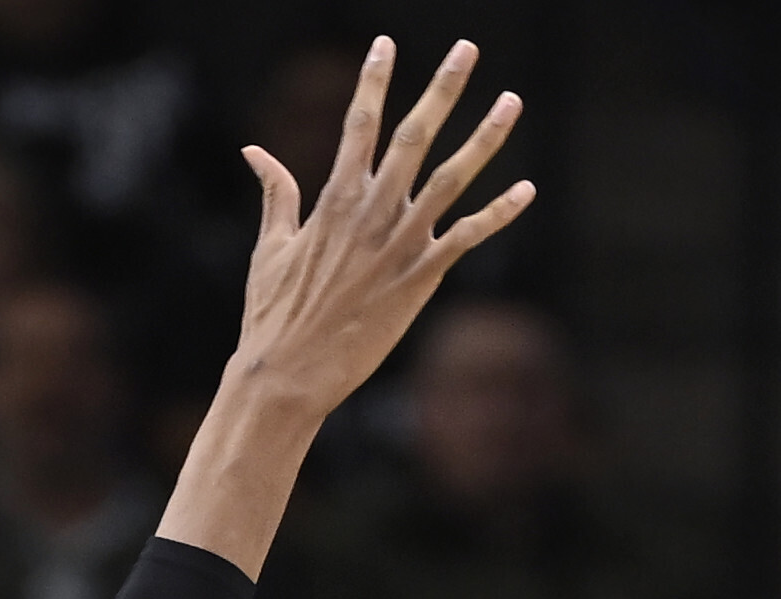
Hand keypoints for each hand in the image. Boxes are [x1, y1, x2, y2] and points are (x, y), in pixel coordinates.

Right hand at [216, 37, 531, 423]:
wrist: (288, 373)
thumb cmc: (273, 314)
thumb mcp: (271, 246)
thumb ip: (275, 192)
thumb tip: (254, 151)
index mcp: (334, 198)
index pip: (359, 124)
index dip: (373, 80)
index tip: (387, 43)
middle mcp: (371, 212)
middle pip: (414, 135)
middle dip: (442, 88)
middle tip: (467, 48)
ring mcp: (399, 243)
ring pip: (451, 178)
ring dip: (484, 138)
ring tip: (511, 100)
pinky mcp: (421, 279)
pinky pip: (467, 237)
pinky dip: (498, 213)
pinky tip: (526, 188)